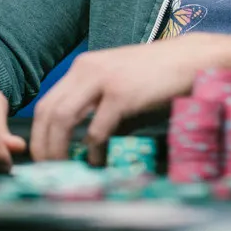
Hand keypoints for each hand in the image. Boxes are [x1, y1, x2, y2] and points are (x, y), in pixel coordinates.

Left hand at [30, 34, 222, 163]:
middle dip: (43, 145)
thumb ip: (100, 112)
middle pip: (47, 112)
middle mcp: (87, 69)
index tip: (43, 157)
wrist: (191, 61)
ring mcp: (103, 80)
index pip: (46, 103)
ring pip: (63, 119)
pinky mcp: (122, 94)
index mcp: (84, 67)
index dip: (39, 134)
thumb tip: (86, 147)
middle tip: (49, 169)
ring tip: (66, 168)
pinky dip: (94, 150)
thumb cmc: (159, 77)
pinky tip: (99, 162)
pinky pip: (97, 129)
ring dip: (60, 149)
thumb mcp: (121, 90)